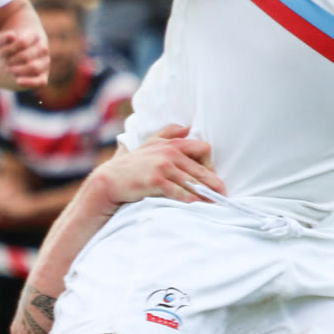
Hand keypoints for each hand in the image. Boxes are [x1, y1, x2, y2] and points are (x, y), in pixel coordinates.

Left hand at [0, 17, 49, 89]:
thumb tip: (11, 36)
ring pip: (33, 67)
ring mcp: (45, 63)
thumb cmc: (8, 47)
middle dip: (11, 61)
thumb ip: (4, 37)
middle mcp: (43, 49)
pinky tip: (18, 81)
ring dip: (17, 70)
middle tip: (4, 62)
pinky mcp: (43, 77)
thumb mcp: (2, 40)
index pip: (22, 42)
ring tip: (8, 69)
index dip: (8, 49)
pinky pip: (40, 82)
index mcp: (35, 36)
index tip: (0, 53)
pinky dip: (29, 82)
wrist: (13, 59)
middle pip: (26, 56)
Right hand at [97, 125, 226, 204]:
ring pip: (192, 182)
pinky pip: (179, 193)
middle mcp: (169, 152)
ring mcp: (162, 166)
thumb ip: (169, 133)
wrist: (110, 180)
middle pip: (201, 169)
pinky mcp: (156, 181)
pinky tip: (198, 207)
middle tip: (223, 194)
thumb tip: (188, 127)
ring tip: (216, 203)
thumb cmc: (132, 164)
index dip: (210, 164)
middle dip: (213, 183)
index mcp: (171, 143)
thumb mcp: (150, 143)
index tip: (212, 177)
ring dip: (205, 194)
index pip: (203, 149)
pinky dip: (190, 201)